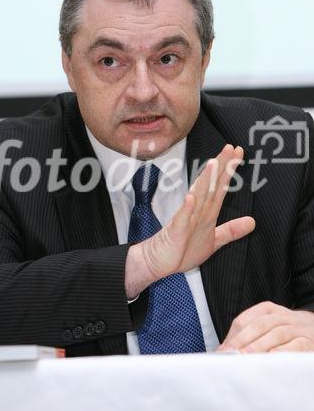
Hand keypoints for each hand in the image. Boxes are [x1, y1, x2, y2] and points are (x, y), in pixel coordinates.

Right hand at [141, 144, 254, 279]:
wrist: (158, 262)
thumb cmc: (182, 250)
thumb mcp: (214, 241)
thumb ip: (231, 230)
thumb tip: (252, 221)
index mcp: (207, 212)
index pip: (220, 186)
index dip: (229, 170)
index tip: (238, 153)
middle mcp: (197, 211)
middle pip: (211, 185)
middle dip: (221, 167)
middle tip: (231, 148)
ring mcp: (186, 219)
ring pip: (198, 196)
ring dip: (205, 180)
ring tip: (214, 163)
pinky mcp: (176, 231)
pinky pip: (182, 218)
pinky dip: (187, 208)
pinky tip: (191, 197)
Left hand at [218, 301, 313, 351]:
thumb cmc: (285, 330)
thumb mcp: (265, 326)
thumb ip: (245, 336)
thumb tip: (223, 352)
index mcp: (267, 309)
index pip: (245, 319)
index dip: (233, 335)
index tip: (224, 350)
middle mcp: (281, 315)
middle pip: (259, 325)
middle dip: (244, 340)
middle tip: (233, 354)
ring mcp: (296, 328)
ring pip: (276, 334)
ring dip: (260, 346)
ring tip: (247, 357)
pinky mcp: (308, 341)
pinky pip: (295, 345)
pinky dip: (283, 351)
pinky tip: (272, 358)